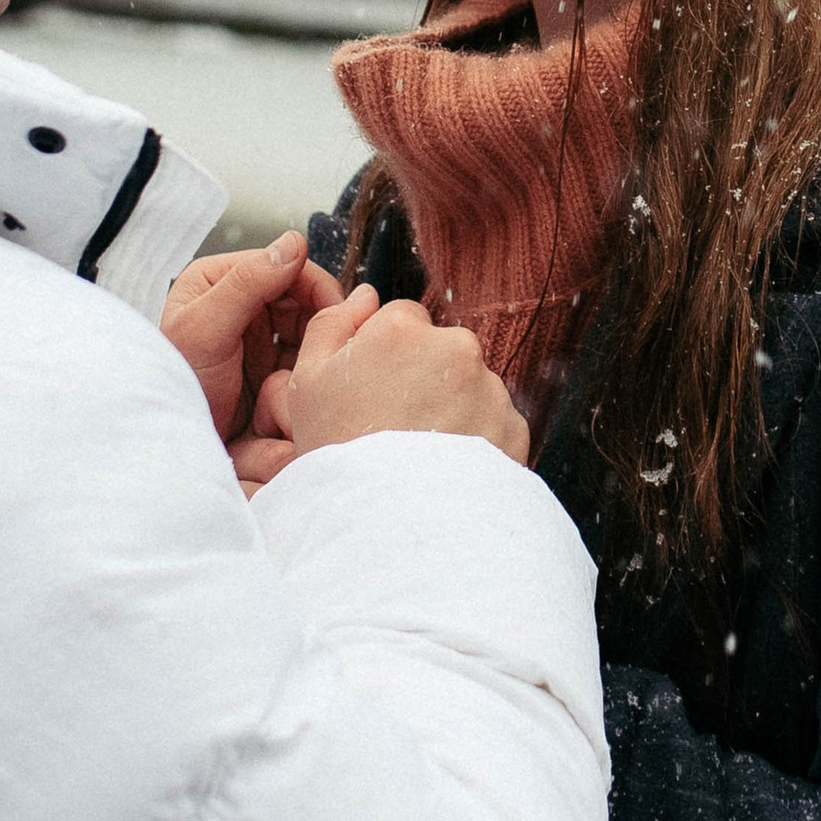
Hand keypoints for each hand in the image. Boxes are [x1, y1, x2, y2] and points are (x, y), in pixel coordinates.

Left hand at [161, 230, 344, 440]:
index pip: (281, 265)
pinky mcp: (267, 366)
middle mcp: (237, 302)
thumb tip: (294, 243)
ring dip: (319, 343)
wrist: (181, 445)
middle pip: (299, 295)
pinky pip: (303, 356)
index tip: (337, 312)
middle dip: (320, 317)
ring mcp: (254, 335)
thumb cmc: (180, 387)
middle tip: (336, 343)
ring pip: (307, 326)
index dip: (313, 285)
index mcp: (216, 279)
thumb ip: (246, 284)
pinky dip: (313, 365)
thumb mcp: (205, 330)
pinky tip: (312, 381)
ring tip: (323, 364)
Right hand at [267, 294, 530, 465]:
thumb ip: (331, 325)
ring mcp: (491, 387)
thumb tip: (364, 294)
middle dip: (424, 378)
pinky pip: (495, 424)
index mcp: (403, 329)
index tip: (374, 392)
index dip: (385, 356)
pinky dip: (478, 441)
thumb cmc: (340, 455)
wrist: (390, 526)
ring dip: (453, 409)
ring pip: (471, 386)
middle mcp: (456, 347)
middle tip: (395, 427)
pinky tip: (446, 469)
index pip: (402, 319)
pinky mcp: (514, 427)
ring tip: (420, 456)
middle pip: (440, 351)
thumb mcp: (306, 385)